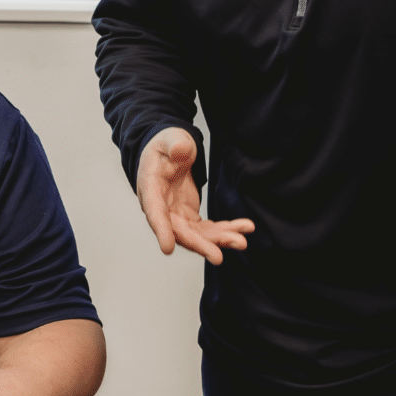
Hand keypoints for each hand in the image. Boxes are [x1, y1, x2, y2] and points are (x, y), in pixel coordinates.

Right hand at [137, 126, 252, 263]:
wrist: (171, 151)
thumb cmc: (166, 144)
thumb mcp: (170, 138)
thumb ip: (175, 144)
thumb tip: (181, 150)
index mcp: (151, 188)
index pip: (155, 211)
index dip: (161, 229)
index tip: (168, 248)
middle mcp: (161, 208)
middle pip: (179, 232)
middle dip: (200, 245)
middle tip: (218, 257)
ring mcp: (176, 214)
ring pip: (196, 235)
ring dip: (219, 240)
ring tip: (242, 242)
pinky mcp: (190, 216)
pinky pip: (208, 229)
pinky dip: (226, 231)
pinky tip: (245, 228)